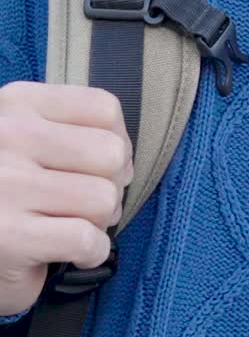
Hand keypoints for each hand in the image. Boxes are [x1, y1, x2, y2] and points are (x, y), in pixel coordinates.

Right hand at [0, 82, 132, 315]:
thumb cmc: (9, 192)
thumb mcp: (29, 139)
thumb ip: (75, 131)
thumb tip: (125, 160)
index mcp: (18, 103)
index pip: (103, 108)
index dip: (118, 141)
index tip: (101, 167)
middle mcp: (9, 136)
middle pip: (110, 152)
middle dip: (112, 186)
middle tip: (89, 205)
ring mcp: (7, 185)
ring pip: (103, 198)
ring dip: (101, 223)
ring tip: (77, 227)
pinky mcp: (9, 236)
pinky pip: (86, 240)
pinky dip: (93, 253)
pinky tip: (74, 255)